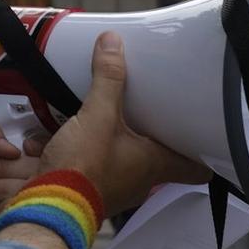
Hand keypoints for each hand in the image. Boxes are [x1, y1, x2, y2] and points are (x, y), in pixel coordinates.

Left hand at [0, 122, 49, 248]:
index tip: (6, 152)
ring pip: (31, 187)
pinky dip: (3, 210)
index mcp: (5, 163)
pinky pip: (29, 212)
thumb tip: (11, 146)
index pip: (34, 147)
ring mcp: (24, 208)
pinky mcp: (21, 230)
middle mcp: (20, 183)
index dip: (23, 147)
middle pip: (31, 165)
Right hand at [39, 32, 210, 217]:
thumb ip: (107, 79)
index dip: (203, 153)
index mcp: (156, 164)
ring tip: (93, 117)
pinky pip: (84, 165)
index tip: (203, 133)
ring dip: (104, 141)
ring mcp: (112, 187)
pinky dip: (70, 150)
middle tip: (145, 111)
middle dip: (146, 135)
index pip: (197, 169)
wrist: (45, 207)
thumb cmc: (84, 168)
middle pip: (156, 158)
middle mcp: (140, 180)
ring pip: (117, 160)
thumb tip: (113, 41)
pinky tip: (51, 136)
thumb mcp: (98, 116)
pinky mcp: (83, 188)